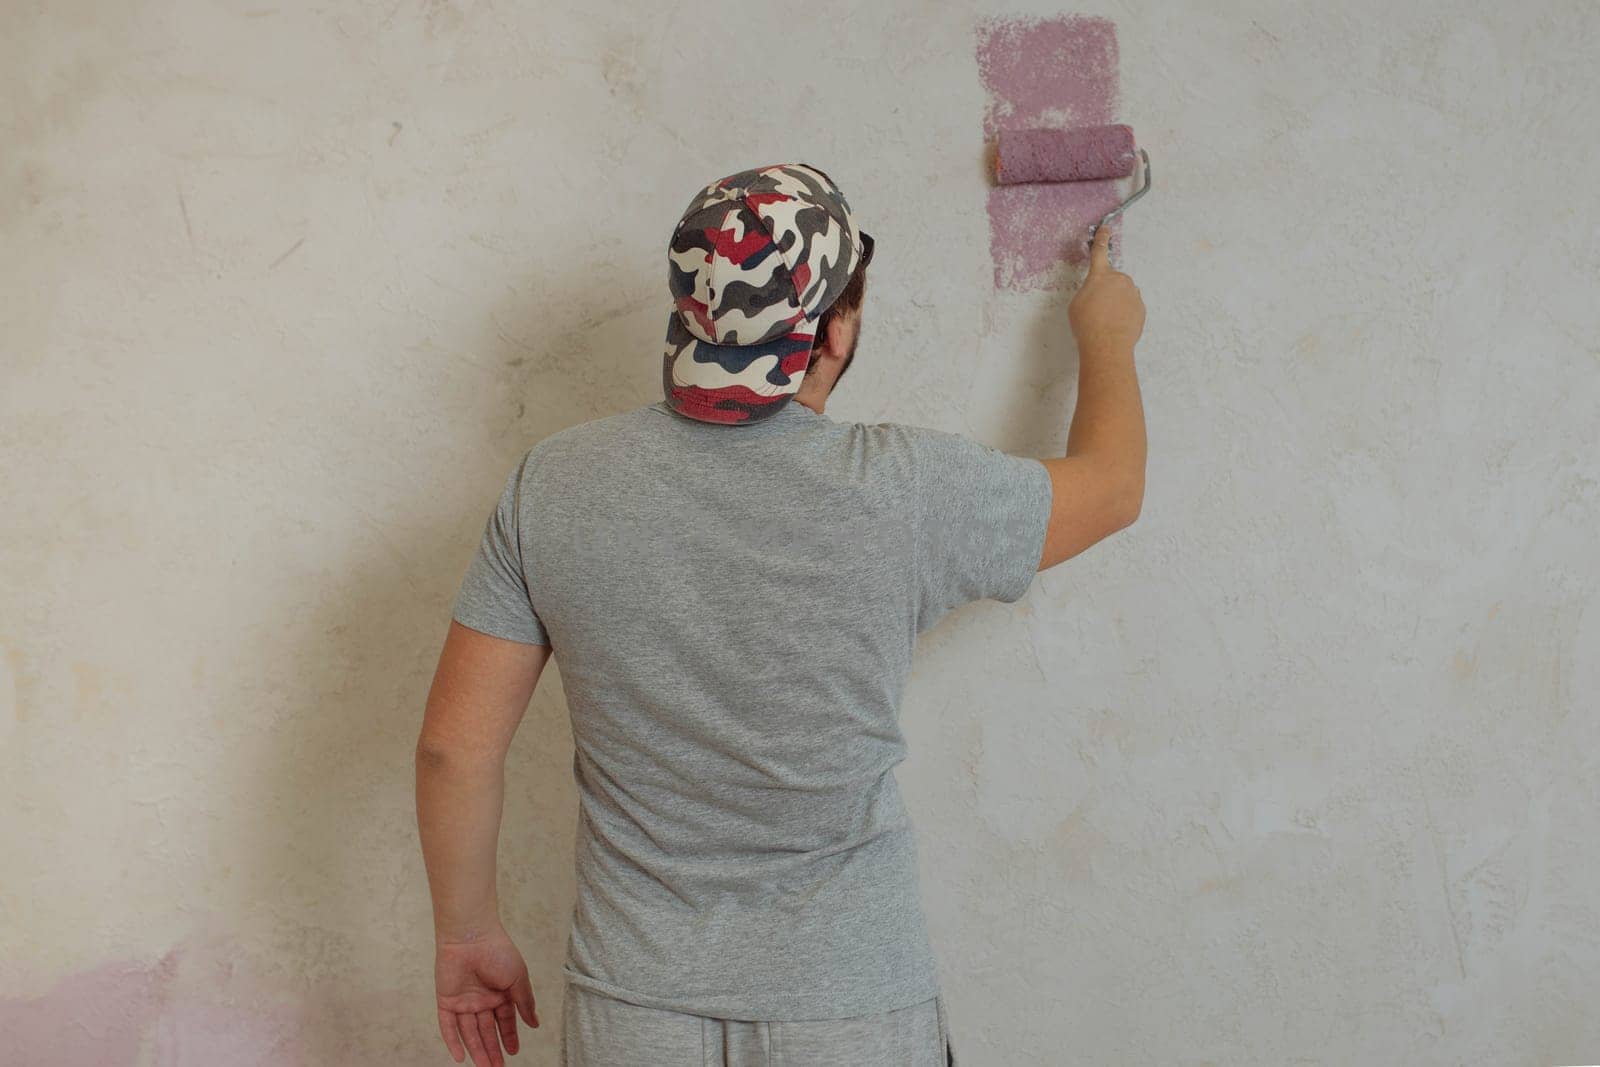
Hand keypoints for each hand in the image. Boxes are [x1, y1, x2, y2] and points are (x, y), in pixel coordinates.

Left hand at [434, 922, 539, 1065]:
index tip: (513, 1052)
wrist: (472, 936)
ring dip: (476, 1050)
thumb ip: (525, 1002)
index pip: (505, 1021)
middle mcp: (482, 1000)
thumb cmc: (499, 952)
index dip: (509, 1036)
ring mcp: (464, 1001)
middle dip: (493, 1050)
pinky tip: (460, 1057)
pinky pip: (448, 1026)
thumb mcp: (518, 978)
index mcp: (500, 993)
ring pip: (469, 1032)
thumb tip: (535, 1023)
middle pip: (487, 1031)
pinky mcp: (446, 1000)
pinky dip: (453, 1041)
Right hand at [1069, 224, 1144, 354]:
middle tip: (1097, 308)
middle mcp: (1119, 280)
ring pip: (1123, 293)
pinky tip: (1116, 326)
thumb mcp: (1077, 304)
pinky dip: (1124, 314)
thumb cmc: (1087, 324)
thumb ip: (1088, 291)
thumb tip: (1096, 293)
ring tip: (1106, 320)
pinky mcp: (1141, 308)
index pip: (1099, 252)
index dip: (1101, 239)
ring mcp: (1132, 294)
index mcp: (1100, 276)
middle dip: (1106, 290)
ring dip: (1116, 302)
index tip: (1105, 229)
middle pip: (1112, 279)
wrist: (1107, 344)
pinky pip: (1131, 307)